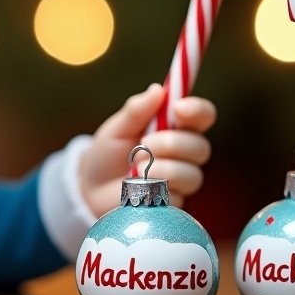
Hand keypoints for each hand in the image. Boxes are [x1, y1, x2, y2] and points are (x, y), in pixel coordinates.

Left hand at [80, 83, 214, 215]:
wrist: (91, 187)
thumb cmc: (108, 153)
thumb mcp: (117, 128)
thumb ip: (136, 110)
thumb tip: (158, 89)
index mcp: (175, 128)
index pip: (202, 116)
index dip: (198, 110)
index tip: (178, 108)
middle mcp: (183, 154)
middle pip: (201, 147)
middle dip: (173, 143)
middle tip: (145, 142)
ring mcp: (180, 181)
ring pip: (192, 175)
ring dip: (162, 168)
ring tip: (136, 167)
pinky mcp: (173, 205)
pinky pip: (176, 198)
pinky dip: (153, 188)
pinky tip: (137, 185)